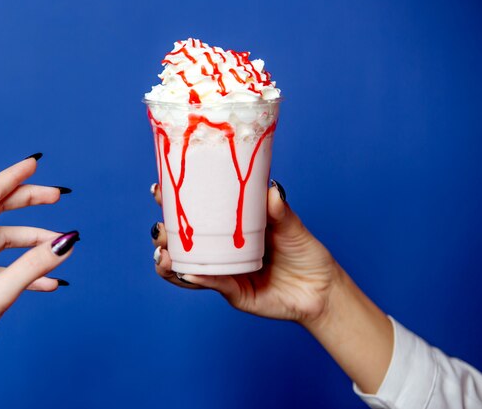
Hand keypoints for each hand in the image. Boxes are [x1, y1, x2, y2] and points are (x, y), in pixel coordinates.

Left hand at [0, 154, 78, 407]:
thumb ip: (35, 265)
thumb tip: (66, 241)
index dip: (13, 175)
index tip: (34, 162)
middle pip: (0, 211)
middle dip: (29, 201)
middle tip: (57, 197)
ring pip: (6, 242)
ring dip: (34, 243)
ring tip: (59, 251)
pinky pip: (5, 266)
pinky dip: (27, 270)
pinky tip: (49, 283)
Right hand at [151, 181, 393, 393]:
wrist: (322, 290)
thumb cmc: (306, 253)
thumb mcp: (292, 227)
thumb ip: (280, 211)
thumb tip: (271, 189)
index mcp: (230, 228)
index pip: (195, 213)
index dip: (172, 204)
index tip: (158, 191)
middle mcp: (221, 250)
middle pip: (182, 242)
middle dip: (163, 235)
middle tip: (160, 228)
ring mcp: (224, 272)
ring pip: (187, 267)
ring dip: (169, 262)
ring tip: (163, 255)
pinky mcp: (233, 293)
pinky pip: (212, 285)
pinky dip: (199, 279)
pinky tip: (189, 274)